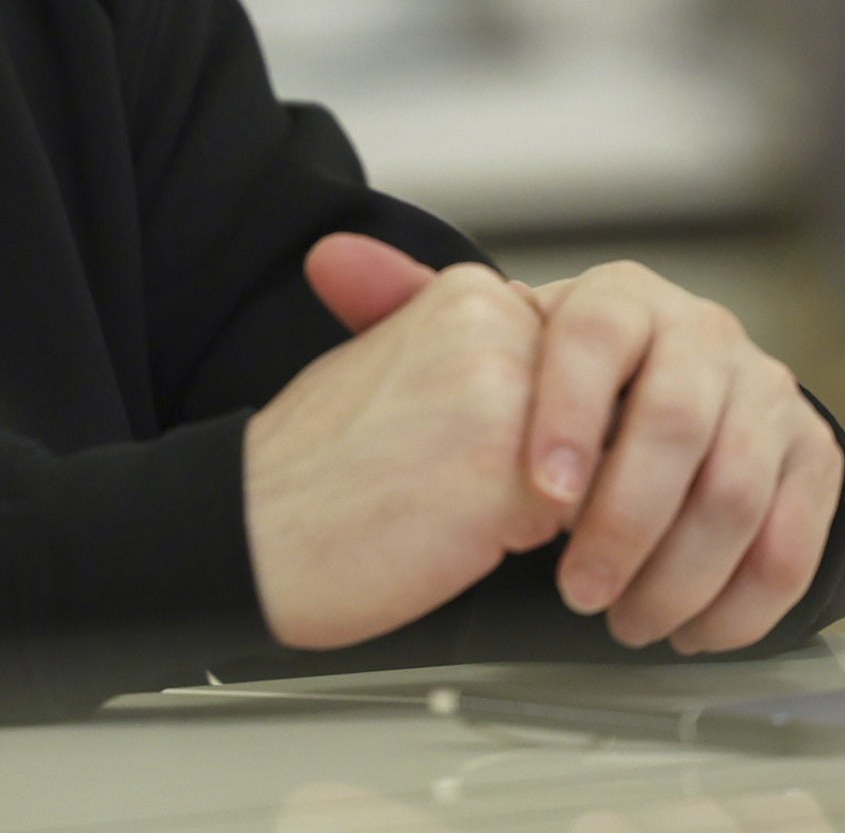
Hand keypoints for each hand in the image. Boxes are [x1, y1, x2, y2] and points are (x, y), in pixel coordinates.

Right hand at [242, 247, 568, 648]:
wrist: (247, 527)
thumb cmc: (312, 465)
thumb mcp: (396, 359)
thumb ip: (479, 351)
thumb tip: (558, 375)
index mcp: (468, 295)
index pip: (575, 367)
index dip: (531, 424)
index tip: (458, 441)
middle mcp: (496, 331)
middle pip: (597, 417)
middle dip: (552, 464)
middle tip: (449, 479)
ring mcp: (505, 401)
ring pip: (592, 473)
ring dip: (541, 507)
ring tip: (448, 505)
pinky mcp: (510, 481)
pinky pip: (574, 529)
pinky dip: (526, 548)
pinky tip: (452, 535)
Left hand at [521, 261, 841, 653]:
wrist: (657, 388)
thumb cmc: (564, 390)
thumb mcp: (520, 361)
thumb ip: (491, 375)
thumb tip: (423, 359)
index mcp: (620, 297)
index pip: (594, 337)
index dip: (568, 416)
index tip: (543, 497)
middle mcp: (702, 330)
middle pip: (675, 423)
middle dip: (625, 524)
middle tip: (580, 594)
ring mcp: (766, 388)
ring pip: (735, 492)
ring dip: (680, 578)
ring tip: (627, 624)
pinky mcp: (813, 450)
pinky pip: (792, 541)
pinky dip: (744, 604)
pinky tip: (694, 633)